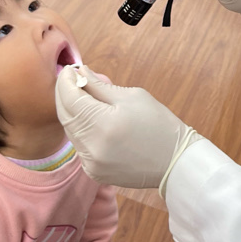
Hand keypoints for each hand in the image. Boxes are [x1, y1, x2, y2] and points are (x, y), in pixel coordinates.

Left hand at [56, 65, 202, 189]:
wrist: (175, 162)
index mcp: (103, 124)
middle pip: (65, 116)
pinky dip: (81, 130)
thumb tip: (80, 72)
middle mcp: (92, 147)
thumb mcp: (133, 96)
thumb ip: (100, 86)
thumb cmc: (159, 124)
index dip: (66, 81)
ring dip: (72, 112)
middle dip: (65, 95)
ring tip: (82, 96)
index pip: (70, 99)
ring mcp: (91, 163)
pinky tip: (90, 119)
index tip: (69, 68)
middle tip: (71, 79)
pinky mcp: (94, 173)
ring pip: (70, 131)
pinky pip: (80, 146)